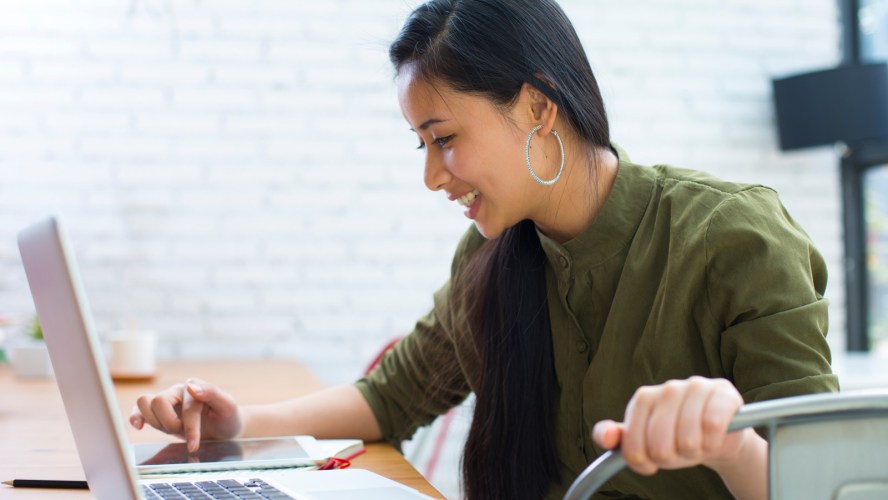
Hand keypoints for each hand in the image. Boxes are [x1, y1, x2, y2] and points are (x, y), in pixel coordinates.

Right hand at [130, 378, 242, 452]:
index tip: (193, 445)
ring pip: (144, 402)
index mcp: (195, 386)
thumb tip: (190, 386)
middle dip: (170, 423)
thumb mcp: (228, 406)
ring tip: (171, 429)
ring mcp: (167, 401)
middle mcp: (178, 391)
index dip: (190, 428)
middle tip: (182, 431)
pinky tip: (138, 425)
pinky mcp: (158, 413)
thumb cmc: (227, 417)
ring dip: (155, 421)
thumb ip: (212, 393)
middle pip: (158, 401)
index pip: (185, 407)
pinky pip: (139, 409)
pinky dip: (135, 416)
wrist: (225, 428)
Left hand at [592, 376, 753, 475]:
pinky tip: (713, 439)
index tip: (650, 465)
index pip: (633, 440)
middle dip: (670, 458)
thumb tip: (605, 438)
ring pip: (687, 437)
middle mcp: (668, 388)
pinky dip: (712, 442)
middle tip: (679, 454)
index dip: (641, 460)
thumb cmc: (676, 439)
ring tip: (697, 446)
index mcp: (644, 399)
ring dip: (693, 452)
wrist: (718, 436)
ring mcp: (696, 387)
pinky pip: (712, 426)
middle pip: (659, 443)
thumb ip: (619, 439)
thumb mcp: (645, 442)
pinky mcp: (722, 393)